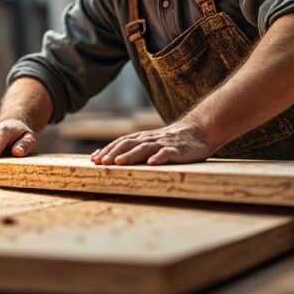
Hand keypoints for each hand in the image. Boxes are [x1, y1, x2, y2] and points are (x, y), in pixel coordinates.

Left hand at [91, 122, 215, 165]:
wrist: (198, 131)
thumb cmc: (171, 141)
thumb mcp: (152, 143)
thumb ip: (137, 149)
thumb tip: (114, 160)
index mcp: (142, 138)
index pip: (121, 142)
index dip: (108, 150)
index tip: (94, 159)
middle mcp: (150, 139)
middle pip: (128, 144)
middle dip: (114, 153)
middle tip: (101, 163)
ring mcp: (163, 144)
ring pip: (144, 148)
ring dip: (130, 155)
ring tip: (119, 163)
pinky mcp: (178, 150)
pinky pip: (167, 153)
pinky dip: (158, 157)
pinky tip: (151, 163)